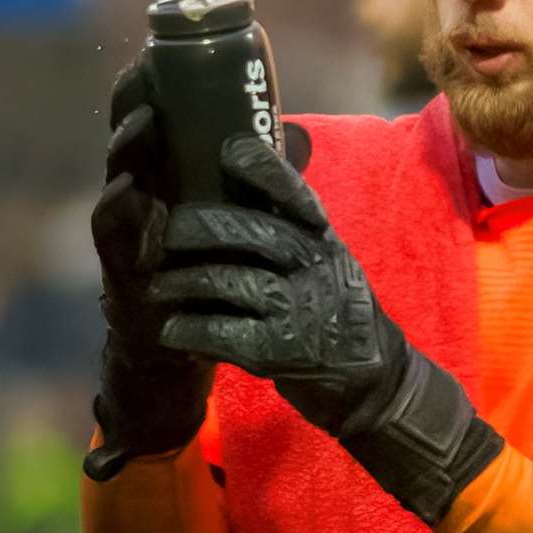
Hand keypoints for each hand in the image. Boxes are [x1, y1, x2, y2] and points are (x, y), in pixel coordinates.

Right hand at [83, 62, 214, 481]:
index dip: (147, 92)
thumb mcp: (235, 218)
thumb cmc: (209, 271)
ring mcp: (125, 233)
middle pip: (128, 145)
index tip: (153, 57)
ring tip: (142, 123)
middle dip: (131, 108)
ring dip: (126, 150)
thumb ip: (256, 180)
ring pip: (118, 180)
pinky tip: (130, 192)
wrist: (182, 342)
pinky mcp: (121, 268)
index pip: (151, 128)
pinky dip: (120, 211)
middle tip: (145, 77)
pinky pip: (114, 236)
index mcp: (164, 180)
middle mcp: (139, 199)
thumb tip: (295, 133)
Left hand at [147, 134, 502, 523]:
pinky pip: (220, 333)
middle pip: (247, 232)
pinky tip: (173, 331)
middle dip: (197, 228)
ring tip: (159, 288)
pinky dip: (189, 330)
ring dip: (182, 284)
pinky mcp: (280, 352)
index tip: (227, 150)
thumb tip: (250, 182)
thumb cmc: (338, 315)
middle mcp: (315, 267)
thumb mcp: (330, 262)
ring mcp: (299, 309)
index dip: (260, 168)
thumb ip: (296, 231)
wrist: (373, 382)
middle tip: (167, 234)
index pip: (294, 193)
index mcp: (324, 241)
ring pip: (225, 281)